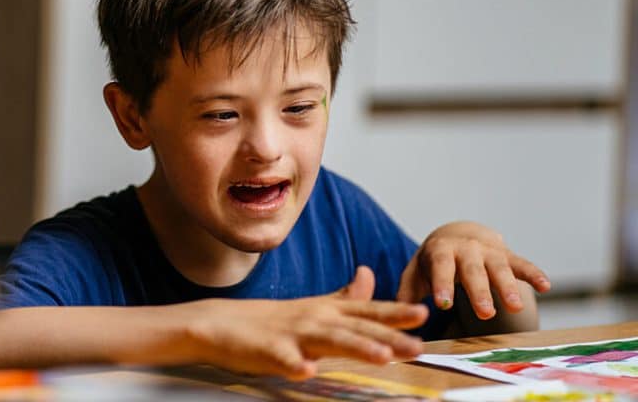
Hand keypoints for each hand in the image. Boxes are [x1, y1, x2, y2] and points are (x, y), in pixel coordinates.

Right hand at [183, 267, 427, 379]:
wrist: (220, 323)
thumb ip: (344, 296)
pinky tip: (308, 371)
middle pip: (357, 329)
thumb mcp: (313, 304)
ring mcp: (292, 334)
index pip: (367, 312)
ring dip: (356, 348)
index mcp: (326, 310)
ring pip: (329, 341)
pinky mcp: (268, 351)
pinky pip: (283, 359)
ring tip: (382, 358)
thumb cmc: (270, 319)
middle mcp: (314, 319)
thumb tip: (369, 274)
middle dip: (389, 337)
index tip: (424, 314)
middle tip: (418, 346)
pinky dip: (295, 364)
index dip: (395, 313)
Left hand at [397, 221, 550, 319]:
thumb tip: (397, 314)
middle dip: (479, 291)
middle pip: (473, 271)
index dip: (442, 285)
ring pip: (499, 268)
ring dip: (508, 287)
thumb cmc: (433, 261)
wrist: (457, 235)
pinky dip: (534, 273)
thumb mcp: (416, 272)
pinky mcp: (508, 256)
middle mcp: (466, 249)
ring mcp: (489, 252)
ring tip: (515, 307)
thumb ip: (407, 292)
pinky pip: (522, 264)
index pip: (440, 267)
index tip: (443, 304)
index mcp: (440, 252)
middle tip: (484, 313)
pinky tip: (545, 286)